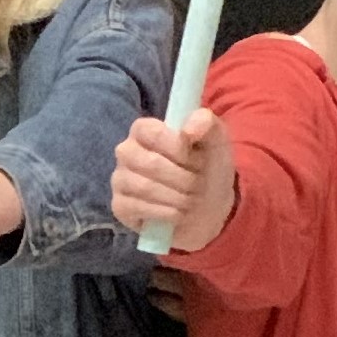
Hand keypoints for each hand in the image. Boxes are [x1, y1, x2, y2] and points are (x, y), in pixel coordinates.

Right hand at [110, 110, 236, 255]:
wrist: (209, 206)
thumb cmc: (207, 167)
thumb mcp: (216, 140)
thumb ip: (206, 123)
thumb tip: (188, 130)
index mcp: (144, 129)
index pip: (154, 133)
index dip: (181, 149)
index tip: (200, 160)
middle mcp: (126, 151)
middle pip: (151, 163)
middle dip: (184, 178)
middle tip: (200, 184)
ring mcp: (120, 179)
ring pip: (145, 188)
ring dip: (178, 197)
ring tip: (192, 199)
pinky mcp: (120, 206)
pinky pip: (139, 209)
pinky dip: (166, 213)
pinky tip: (178, 212)